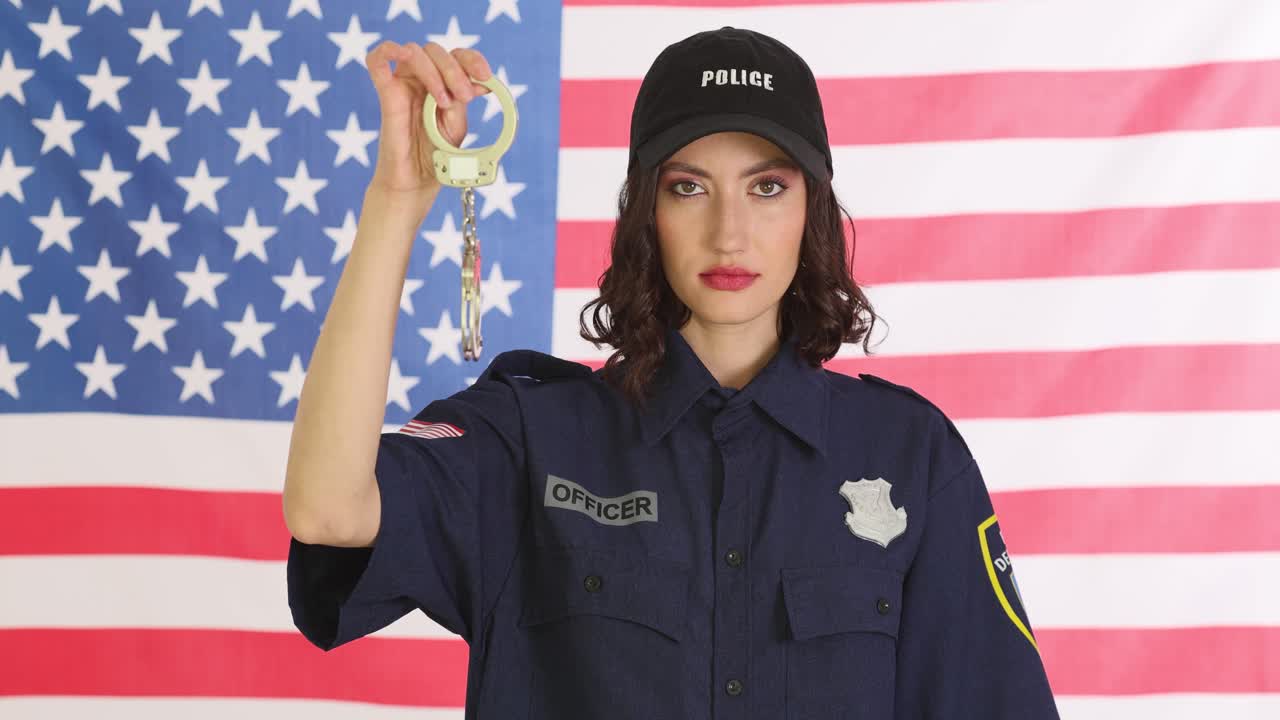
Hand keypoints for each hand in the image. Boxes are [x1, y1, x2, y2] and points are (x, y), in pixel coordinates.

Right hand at [364, 40, 492, 202]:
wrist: (417, 182)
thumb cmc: (436, 156)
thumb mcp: (457, 124)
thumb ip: (463, 98)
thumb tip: (480, 81)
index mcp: (442, 83)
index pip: (456, 56)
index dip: (472, 60)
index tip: (486, 76)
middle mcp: (421, 80)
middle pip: (436, 52)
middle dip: (455, 70)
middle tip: (466, 96)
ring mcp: (402, 85)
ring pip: (415, 52)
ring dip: (435, 72)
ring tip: (445, 102)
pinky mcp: (386, 95)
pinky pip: (377, 61)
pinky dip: (389, 50)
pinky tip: (403, 55)